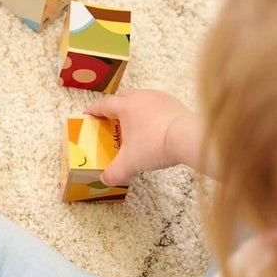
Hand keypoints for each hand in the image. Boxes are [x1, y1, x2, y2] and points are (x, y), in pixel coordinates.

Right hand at [84, 89, 204, 185]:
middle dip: (113, 107)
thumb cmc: (155, 145)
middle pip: (121, 97)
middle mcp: (140, 97)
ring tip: (132, 123)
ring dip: (133, 108)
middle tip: (110, 120)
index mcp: (125, 106)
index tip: (87, 115)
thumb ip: (114, 172)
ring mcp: (158, 97)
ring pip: (140, 98)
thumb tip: (105, 180)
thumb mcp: (130, 163)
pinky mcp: (174, 103)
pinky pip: (156, 104)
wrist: (188, 138)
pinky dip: (150, 112)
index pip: (103, 104)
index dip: (93, 110)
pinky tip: (153, 126)